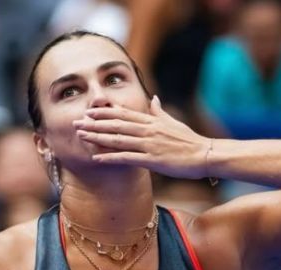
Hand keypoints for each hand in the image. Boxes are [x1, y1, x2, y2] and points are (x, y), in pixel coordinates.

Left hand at [74, 95, 210, 178]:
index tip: (88, 111)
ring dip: (97, 137)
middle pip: (115, 124)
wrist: (205, 154)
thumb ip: (159, 111)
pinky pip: (127, 158)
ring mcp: (149, 144)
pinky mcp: (152, 159)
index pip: (123, 113)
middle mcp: (148, 130)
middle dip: (94, 123)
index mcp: (152, 120)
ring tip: (81, 136)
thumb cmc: (190, 140)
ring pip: (117, 139)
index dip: (104, 112)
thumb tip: (154, 98)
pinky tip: (96, 159)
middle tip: (76, 122)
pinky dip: (110, 158)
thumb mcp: (173, 122)